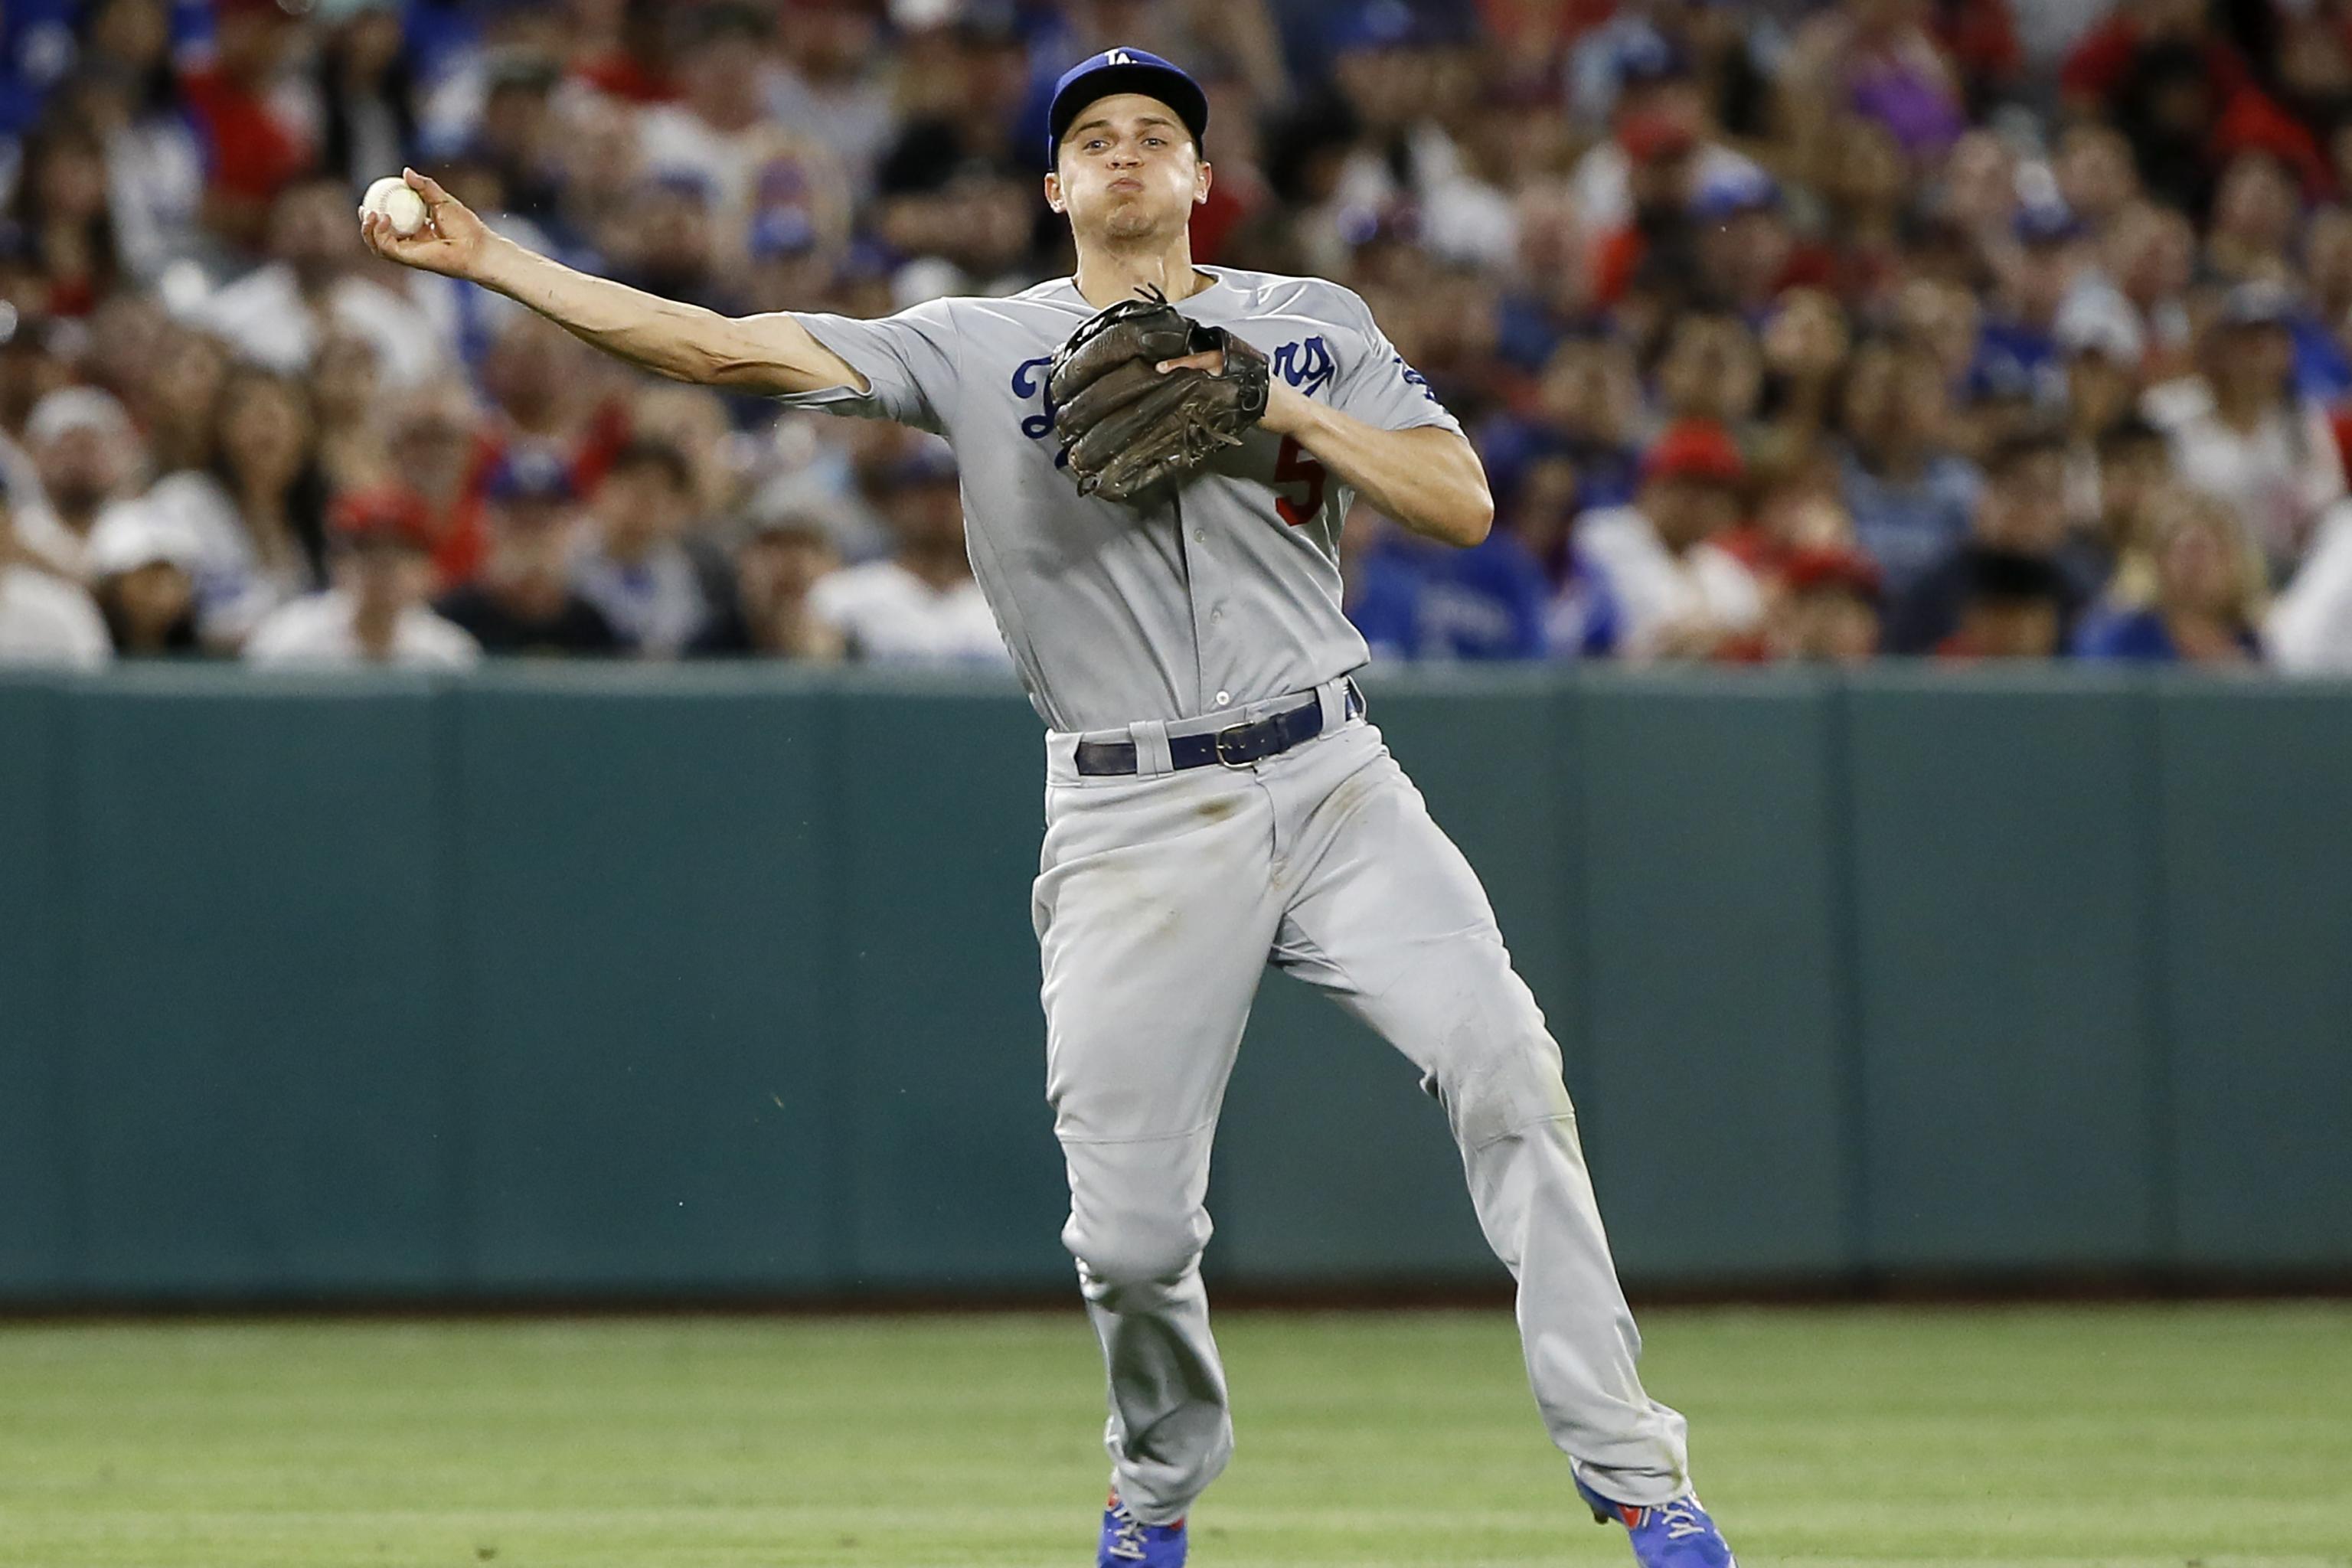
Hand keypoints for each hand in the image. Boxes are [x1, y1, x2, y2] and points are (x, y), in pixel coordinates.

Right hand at [359, 168, 494, 281]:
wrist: (477, 246)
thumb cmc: (466, 226)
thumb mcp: (441, 199)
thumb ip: (424, 186)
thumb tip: (406, 171)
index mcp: (418, 231)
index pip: (391, 224)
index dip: (377, 215)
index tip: (369, 201)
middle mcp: (411, 244)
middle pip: (380, 237)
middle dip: (367, 226)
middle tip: (365, 209)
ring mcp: (409, 253)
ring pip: (378, 246)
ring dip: (369, 231)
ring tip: (371, 214)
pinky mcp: (409, 259)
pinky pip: (386, 248)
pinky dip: (380, 234)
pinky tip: (383, 218)